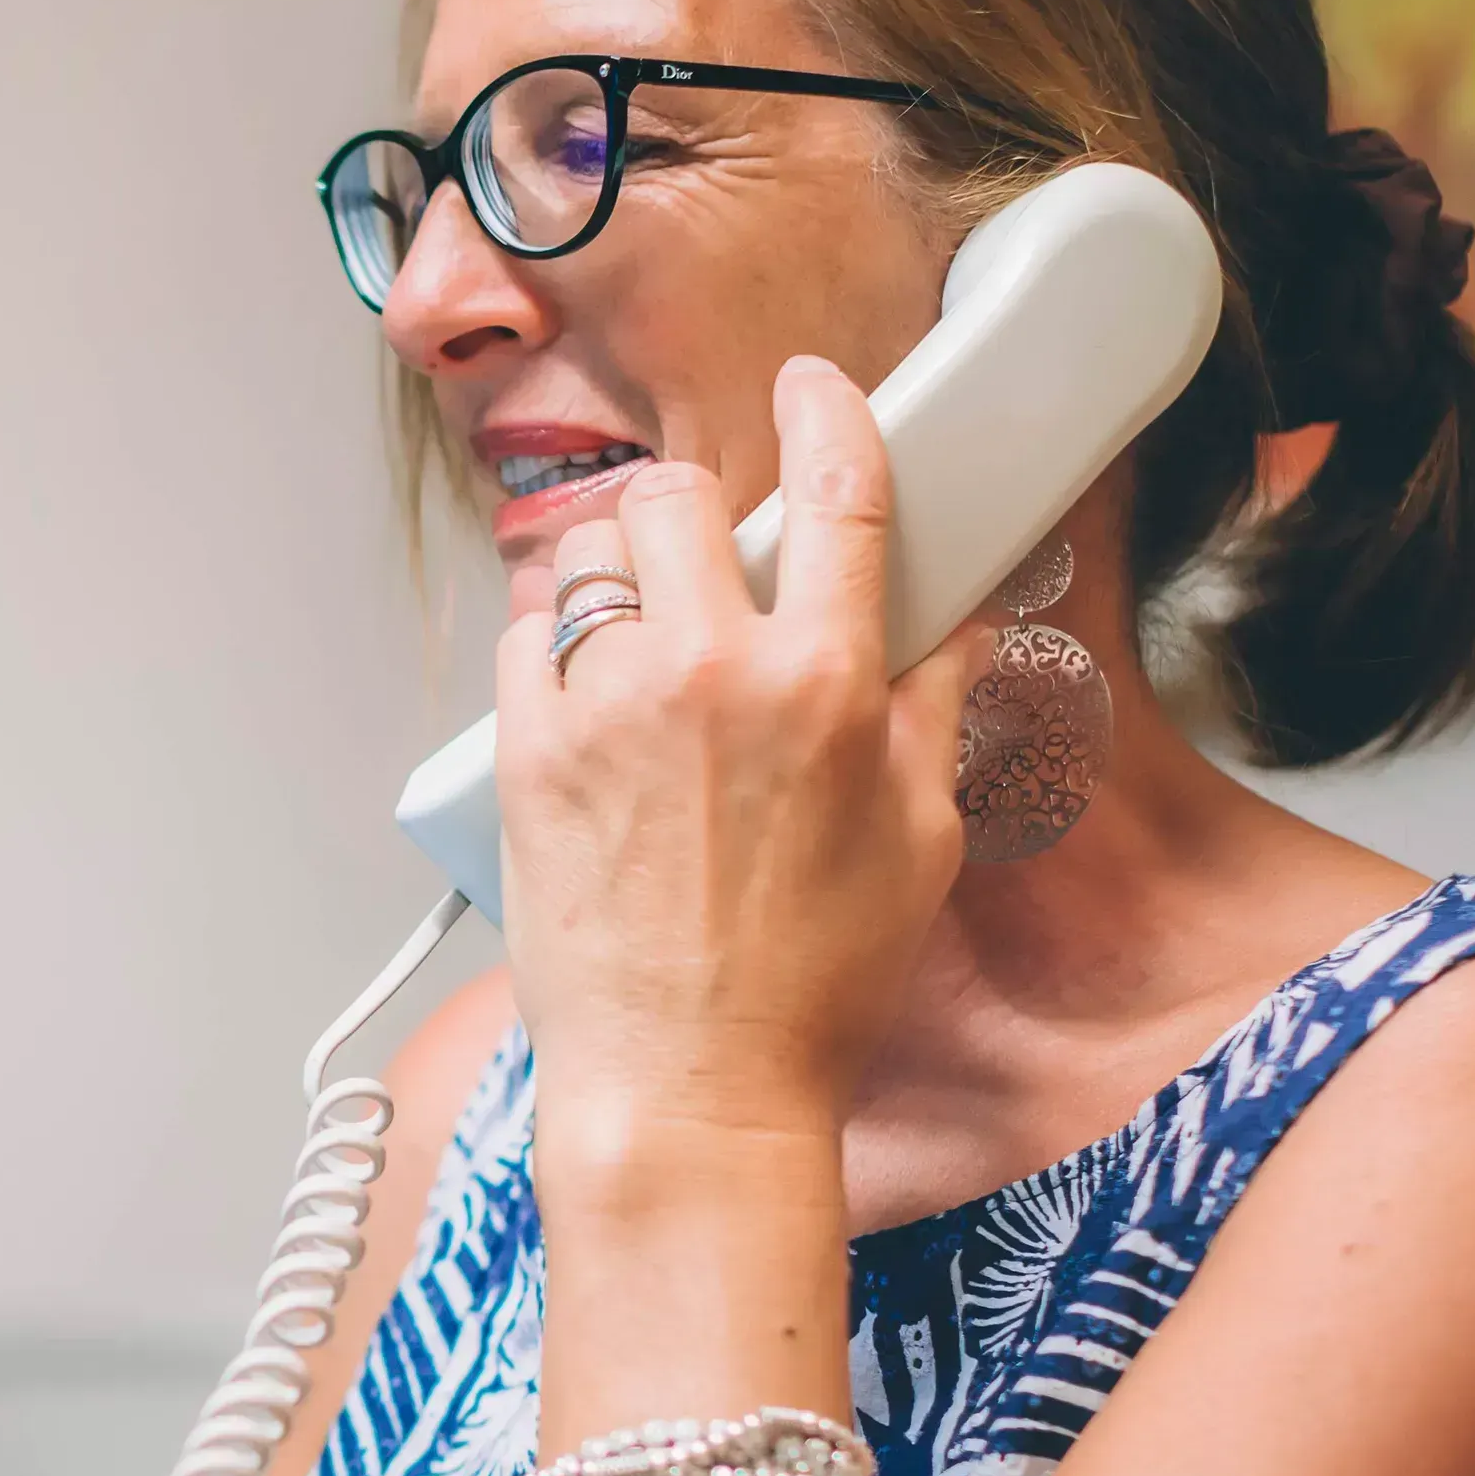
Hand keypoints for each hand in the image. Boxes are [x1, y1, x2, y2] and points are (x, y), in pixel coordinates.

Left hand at [494, 358, 986, 1157]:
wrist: (688, 1089)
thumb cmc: (812, 986)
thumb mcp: (922, 840)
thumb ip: (932, 708)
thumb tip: (951, 620)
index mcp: (829, 686)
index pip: (841, 493)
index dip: (830, 413)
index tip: (814, 386)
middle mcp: (710, 674)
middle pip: (678, 496)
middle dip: (694, 515)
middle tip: (709, 569)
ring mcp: (604, 708)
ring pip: (589, 558)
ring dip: (620, 579)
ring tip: (645, 648)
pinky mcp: (523, 753)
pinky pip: (526, 637)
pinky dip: (555, 647)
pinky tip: (589, 701)